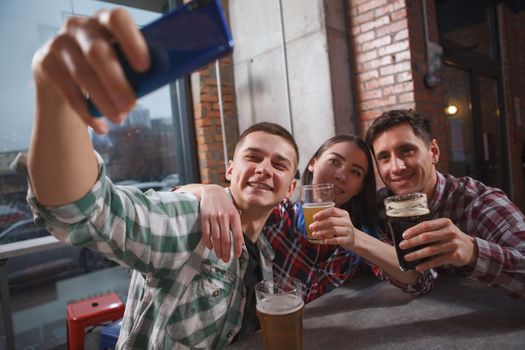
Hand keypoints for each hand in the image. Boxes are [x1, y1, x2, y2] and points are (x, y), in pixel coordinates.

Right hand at [31, 8, 149, 133]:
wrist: (64, 72)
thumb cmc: (103, 67)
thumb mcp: (118, 61)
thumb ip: (132, 68)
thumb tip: (151, 84)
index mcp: (105, 21)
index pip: (117, 20)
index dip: (131, 41)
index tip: (145, 67)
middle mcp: (79, 27)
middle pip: (97, 52)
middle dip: (116, 82)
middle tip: (131, 105)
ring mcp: (59, 44)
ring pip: (83, 75)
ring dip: (103, 101)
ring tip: (119, 119)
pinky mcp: (45, 63)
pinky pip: (69, 93)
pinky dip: (87, 113)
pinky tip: (101, 127)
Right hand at [198, 185, 242, 261]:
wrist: (212, 192)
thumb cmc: (225, 206)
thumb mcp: (234, 213)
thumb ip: (237, 227)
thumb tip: (241, 244)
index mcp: (234, 216)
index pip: (237, 235)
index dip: (238, 247)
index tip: (237, 255)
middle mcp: (224, 217)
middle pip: (226, 238)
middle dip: (226, 251)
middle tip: (226, 260)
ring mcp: (213, 217)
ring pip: (216, 237)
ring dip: (218, 249)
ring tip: (219, 256)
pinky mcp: (204, 217)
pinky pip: (206, 232)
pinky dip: (208, 241)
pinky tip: (210, 248)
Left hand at [310, 207, 354, 249]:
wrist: (354, 238)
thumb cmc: (341, 228)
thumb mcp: (338, 220)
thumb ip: (328, 218)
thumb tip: (313, 221)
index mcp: (343, 214)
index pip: (332, 210)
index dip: (322, 213)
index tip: (314, 217)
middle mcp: (346, 221)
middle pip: (331, 221)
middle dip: (319, 224)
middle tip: (311, 227)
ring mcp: (348, 231)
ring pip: (333, 230)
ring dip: (322, 232)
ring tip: (314, 234)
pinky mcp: (347, 240)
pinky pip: (337, 240)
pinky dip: (330, 240)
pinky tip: (324, 241)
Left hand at [400, 218, 477, 271]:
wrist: (470, 248)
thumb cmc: (450, 237)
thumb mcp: (443, 229)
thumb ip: (430, 230)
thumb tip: (408, 236)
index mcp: (444, 223)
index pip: (426, 225)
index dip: (413, 230)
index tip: (403, 236)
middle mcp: (450, 232)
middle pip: (427, 237)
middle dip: (412, 242)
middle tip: (402, 246)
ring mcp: (453, 244)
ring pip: (431, 250)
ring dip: (417, 254)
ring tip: (407, 257)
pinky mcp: (455, 256)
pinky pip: (438, 261)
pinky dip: (427, 265)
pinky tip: (418, 267)